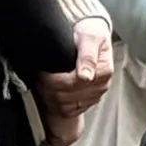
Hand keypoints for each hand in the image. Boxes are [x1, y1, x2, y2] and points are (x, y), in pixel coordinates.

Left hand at [35, 18, 113, 145]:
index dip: (55, 80)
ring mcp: (94, 95)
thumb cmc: (89, 32)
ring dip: (51, 97)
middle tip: (41, 76)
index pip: (74, 84)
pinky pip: (68, 112)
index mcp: (104, 71)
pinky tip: (52, 91)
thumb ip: (87, 55)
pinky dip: (56, 104)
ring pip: (66, 107)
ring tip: (45, 83)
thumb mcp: (89, 37)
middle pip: (68, 97)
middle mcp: (102, 86)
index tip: (45, 71)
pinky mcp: (87, 101)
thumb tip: (86, 77)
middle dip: (51, 88)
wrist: (91, 33)